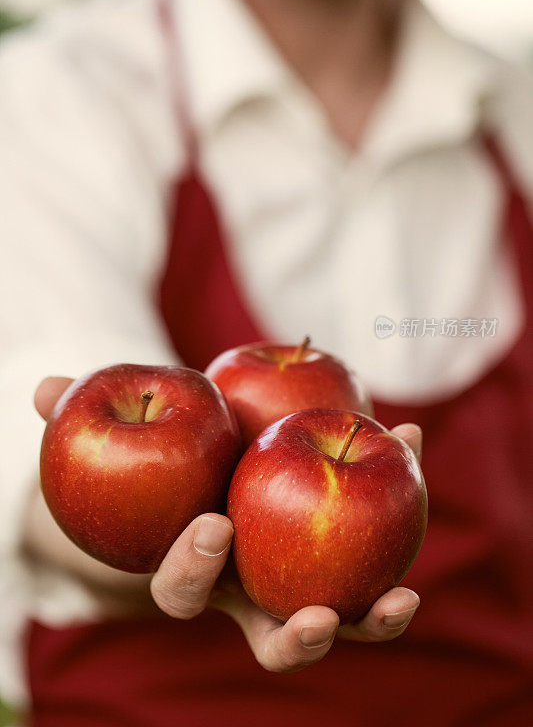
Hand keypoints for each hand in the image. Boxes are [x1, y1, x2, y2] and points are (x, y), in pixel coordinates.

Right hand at [34, 377, 421, 670]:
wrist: (216, 460)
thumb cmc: (165, 457)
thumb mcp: (127, 437)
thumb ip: (84, 420)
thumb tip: (39, 389)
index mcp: (194, 568)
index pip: (181, 590)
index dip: (191, 568)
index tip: (212, 528)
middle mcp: (249, 590)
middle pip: (270, 639)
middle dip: (295, 639)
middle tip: (318, 617)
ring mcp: (300, 578)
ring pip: (341, 619)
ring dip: (373, 616)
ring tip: (402, 599)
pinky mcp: (344, 547)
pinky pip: (375, 542)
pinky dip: (398, 495)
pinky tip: (411, 440)